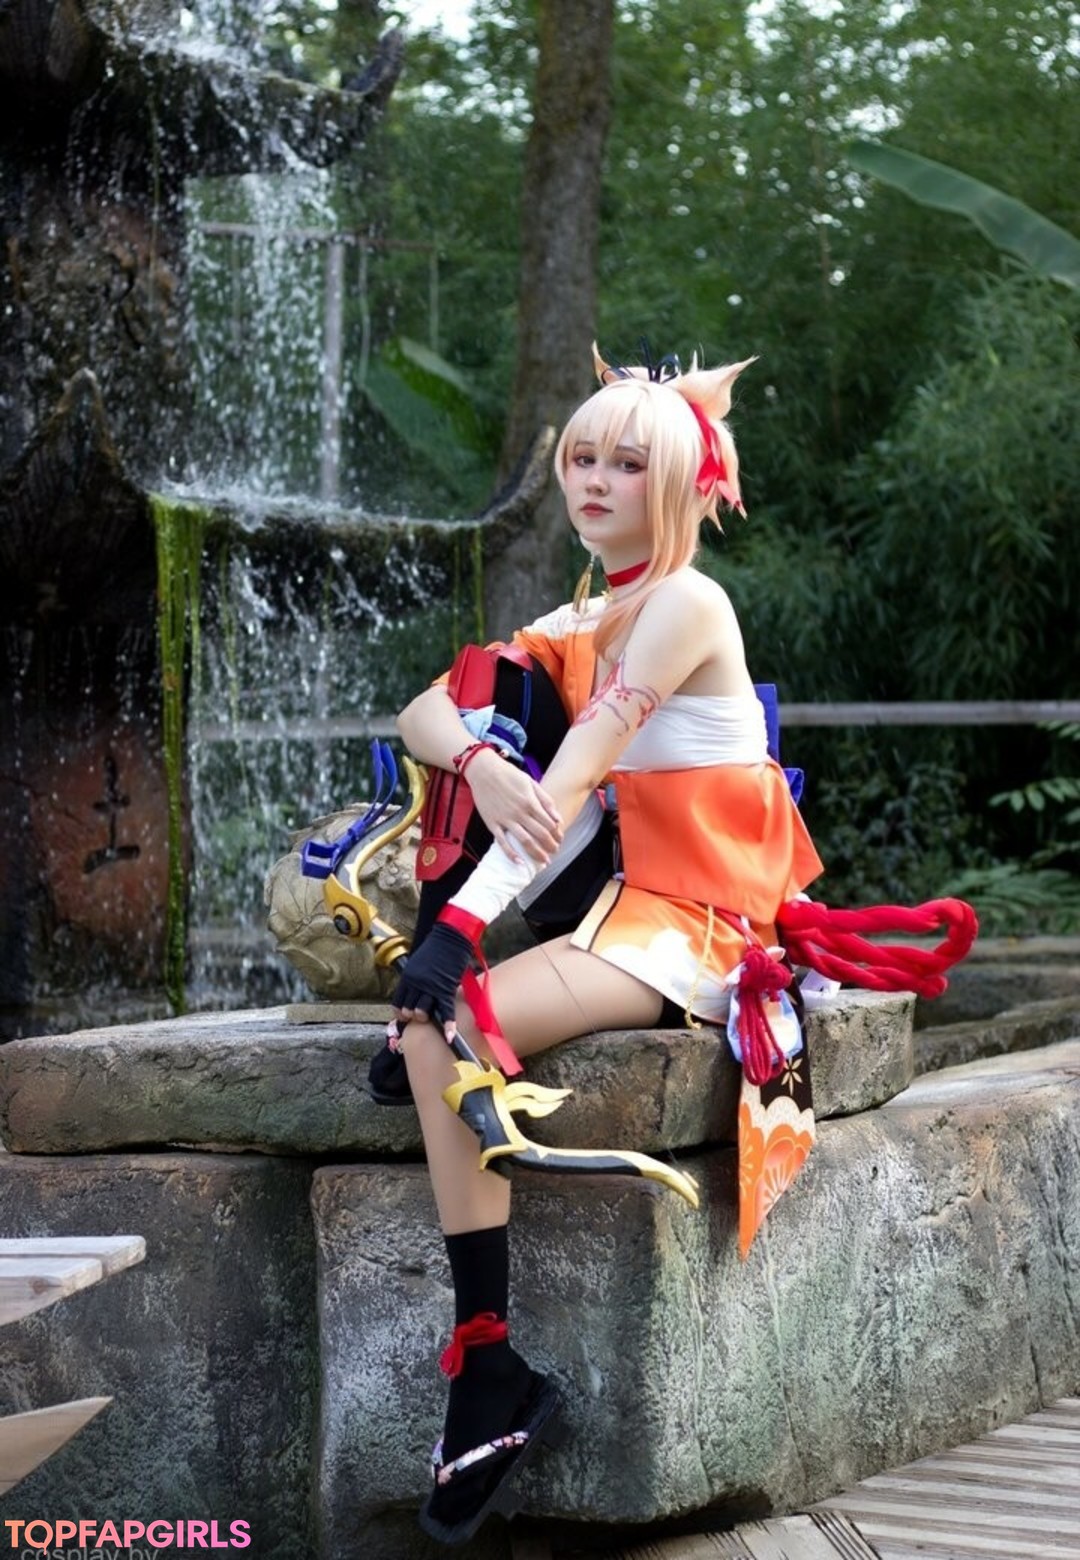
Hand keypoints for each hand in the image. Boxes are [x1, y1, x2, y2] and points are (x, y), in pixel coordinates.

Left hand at [392, 923, 474, 1038]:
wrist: (451, 938)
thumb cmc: (436, 948)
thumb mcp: (418, 963)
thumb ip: (415, 979)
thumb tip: (415, 993)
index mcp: (408, 976)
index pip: (398, 1001)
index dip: (399, 1012)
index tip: (404, 1016)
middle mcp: (416, 983)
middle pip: (408, 1009)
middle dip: (413, 1016)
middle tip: (420, 1015)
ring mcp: (430, 987)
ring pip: (422, 1012)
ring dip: (424, 1018)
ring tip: (430, 1017)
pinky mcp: (446, 989)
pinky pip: (445, 1011)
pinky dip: (448, 1025)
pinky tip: (449, 1036)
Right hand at [465, 749, 562, 864]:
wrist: (484, 770)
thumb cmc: (509, 774)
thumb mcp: (531, 783)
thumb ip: (546, 800)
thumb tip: (558, 819)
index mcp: (530, 802)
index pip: (549, 824)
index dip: (557, 834)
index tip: (560, 839)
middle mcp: (519, 813)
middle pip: (540, 835)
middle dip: (551, 846)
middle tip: (555, 852)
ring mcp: (505, 819)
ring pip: (524, 841)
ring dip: (536, 853)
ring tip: (544, 860)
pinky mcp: (492, 823)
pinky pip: (502, 842)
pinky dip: (511, 854)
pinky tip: (519, 862)